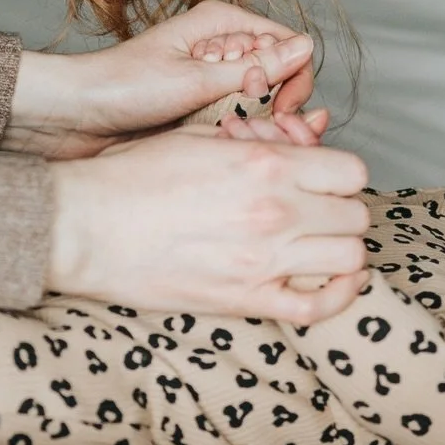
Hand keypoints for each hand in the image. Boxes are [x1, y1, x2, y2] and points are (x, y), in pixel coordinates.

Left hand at [1, 1, 314, 159]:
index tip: (279, 108)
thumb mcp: (193, 78)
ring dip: (259, 127)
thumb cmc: (120, 87)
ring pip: (263, 107)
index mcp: (222, 24)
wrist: (72, 120)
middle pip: (282, 79)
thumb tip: (305, 48)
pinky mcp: (201, 113)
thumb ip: (254, 67)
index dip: (293, 78)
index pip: (290, 45)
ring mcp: (213, 84)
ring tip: (231, 138)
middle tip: (255, 129)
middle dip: (279, 108)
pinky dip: (239, 138)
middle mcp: (223, 50)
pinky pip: (238, 125)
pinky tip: (221, 149)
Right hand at [47, 126, 368, 323]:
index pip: (352, 171)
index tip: (325, 179)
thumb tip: (294, 143)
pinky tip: (333, 282)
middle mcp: (275, 210)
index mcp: (266, 164)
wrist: (88, 225)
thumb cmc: (136, 175)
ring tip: (318, 244)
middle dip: (342, 209)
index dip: (342, 174)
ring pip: (350, 259)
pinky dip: (337, 297)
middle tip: (319, 210)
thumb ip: (259, 140)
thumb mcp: (203, 136)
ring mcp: (263, 259)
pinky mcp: (244, 299)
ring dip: (341, 250)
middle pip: (356, 215)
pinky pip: (318, 308)